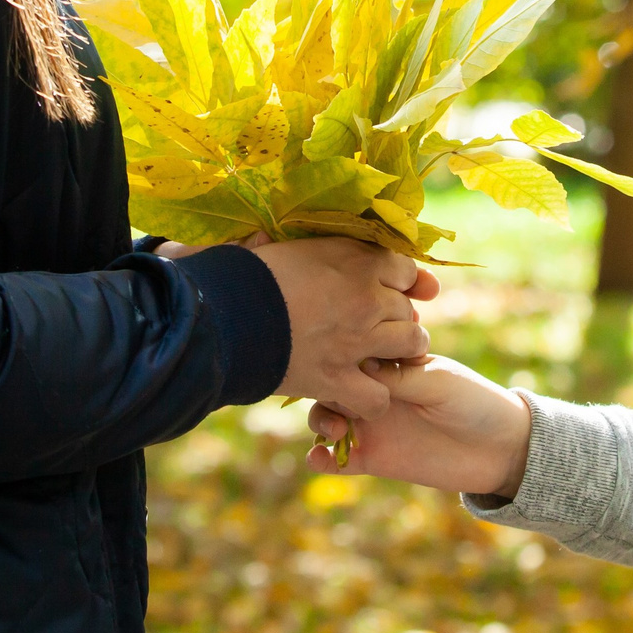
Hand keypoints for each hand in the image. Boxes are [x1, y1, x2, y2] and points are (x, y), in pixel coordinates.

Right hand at [248, 237, 434, 417]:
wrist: (221, 315)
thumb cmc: (244, 273)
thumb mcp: (282, 244)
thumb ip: (305, 243)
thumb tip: (276, 235)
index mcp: (358, 260)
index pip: (406, 269)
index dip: (397, 281)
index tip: (382, 288)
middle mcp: (367, 299)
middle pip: (407, 309)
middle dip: (394, 316)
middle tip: (371, 324)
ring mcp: (357, 341)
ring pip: (412, 345)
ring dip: (400, 351)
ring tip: (379, 355)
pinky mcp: (339, 379)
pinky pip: (379, 396)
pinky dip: (371, 398)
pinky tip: (357, 391)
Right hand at [305, 355, 531, 498]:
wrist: (500, 449)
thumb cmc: (474, 402)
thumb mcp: (437, 381)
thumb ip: (397, 376)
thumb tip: (356, 363)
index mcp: (391, 363)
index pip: (352, 353)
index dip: (339, 355)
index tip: (334, 360)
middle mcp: (376, 391)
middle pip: (332, 384)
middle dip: (323, 389)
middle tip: (336, 402)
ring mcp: (372, 424)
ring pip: (327, 419)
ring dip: (319, 422)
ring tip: (333, 432)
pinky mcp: (374, 458)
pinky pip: (339, 459)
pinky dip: (322, 459)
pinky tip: (319, 460)